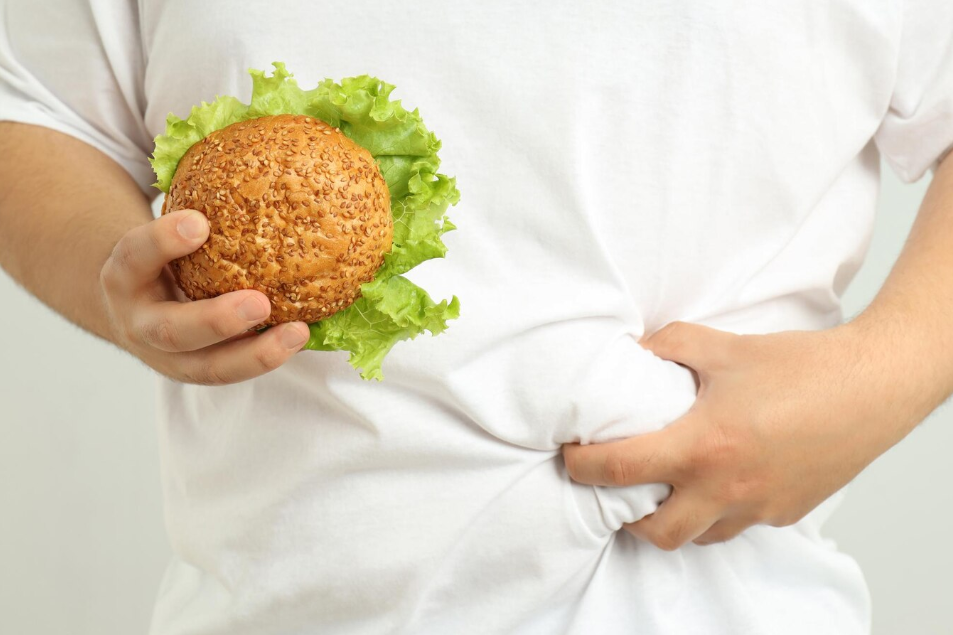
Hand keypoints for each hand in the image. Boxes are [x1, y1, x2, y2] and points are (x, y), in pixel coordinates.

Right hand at [99, 209, 309, 384]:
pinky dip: (268, 355)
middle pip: (172, 332)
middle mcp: (141, 322)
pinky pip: (235, 369)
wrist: (130, 301)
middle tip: (258, 303)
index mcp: (124, 276)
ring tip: (297, 334)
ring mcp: (170, 357)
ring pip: (208, 369)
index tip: (198, 221)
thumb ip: (195, 199)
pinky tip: (306, 334)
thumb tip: (255, 127)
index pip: (134, 257)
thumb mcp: (163, 223)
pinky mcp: (200, 372)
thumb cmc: (160, 252)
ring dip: (254, 354)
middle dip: (214, 321)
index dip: (162, 241)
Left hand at [562, 320, 926, 549]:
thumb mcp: (723, 346)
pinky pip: (735, 525)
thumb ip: (668, 346)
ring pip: (697, 536)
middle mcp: (726, 488)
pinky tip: (714, 481)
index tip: (571, 454)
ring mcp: (757, 507)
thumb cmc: (801, 366)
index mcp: (703, 446)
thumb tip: (634, 351)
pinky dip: (712, 513)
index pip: (620, 470)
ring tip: (662, 486)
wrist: (872, 385)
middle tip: (614, 485)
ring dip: (670, 518)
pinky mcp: (783, 511)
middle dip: (623, 515)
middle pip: (654, 531)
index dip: (582, 466)